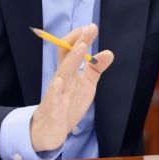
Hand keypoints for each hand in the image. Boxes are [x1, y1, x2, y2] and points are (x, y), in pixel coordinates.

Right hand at [29, 23, 113, 151]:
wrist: (49, 131)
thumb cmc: (67, 104)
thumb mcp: (86, 85)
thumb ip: (95, 69)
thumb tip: (109, 52)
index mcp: (68, 72)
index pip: (70, 49)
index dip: (80, 38)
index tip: (91, 27)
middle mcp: (61, 79)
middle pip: (67, 56)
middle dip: (78, 41)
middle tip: (90, 28)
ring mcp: (56, 94)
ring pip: (62, 73)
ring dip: (71, 59)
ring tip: (81, 46)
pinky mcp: (53, 110)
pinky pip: (52, 99)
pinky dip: (55, 90)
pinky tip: (59, 81)